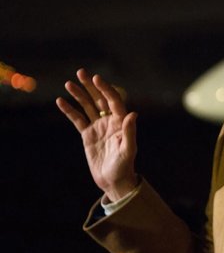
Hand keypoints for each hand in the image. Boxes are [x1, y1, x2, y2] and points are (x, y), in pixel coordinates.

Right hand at [56, 68, 137, 201]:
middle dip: (90, 86)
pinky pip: (78, 120)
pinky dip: (69, 111)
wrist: (114, 181)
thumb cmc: (124, 166)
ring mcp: (98, 127)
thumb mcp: (128, 150)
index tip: (96, 79)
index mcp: (121, 123)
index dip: (106, 89)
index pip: (114, 101)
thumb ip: (129, 132)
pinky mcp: (88, 135)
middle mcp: (110, 122)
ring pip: (87, 107)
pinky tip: (60, 101)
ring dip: (79, 95)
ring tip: (69, 83)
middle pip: (100, 99)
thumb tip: (133, 114)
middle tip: (81, 72)